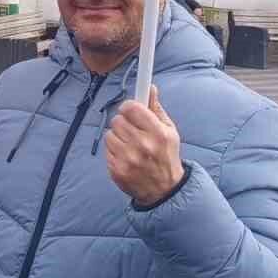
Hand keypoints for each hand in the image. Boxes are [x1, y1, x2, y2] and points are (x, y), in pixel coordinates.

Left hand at [105, 87, 183, 206]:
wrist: (164, 190)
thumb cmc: (166, 156)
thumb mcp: (169, 131)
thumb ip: (156, 109)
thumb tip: (149, 87)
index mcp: (158, 133)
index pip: (131, 107)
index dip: (129, 107)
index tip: (130, 110)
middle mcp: (143, 146)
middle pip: (117, 120)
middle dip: (123, 123)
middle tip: (132, 130)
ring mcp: (129, 159)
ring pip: (109, 134)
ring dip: (117, 137)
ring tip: (130, 146)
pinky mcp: (117, 170)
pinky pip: (107, 150)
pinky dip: (114, 152)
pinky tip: (126, 157)